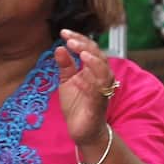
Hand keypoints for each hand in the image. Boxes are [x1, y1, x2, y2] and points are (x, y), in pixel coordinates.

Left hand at [55, 29, 115, 147]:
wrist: (82, 131)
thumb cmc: (77, 105)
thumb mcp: (67, 81)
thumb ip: (65, 65)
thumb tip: (59, 48)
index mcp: (93, 69)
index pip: (90, 48)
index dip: (78, 39)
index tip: (64, 32)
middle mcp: (101, 77)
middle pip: (98, 56)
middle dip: (85, 46)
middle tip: (70, 40)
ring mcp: (102, 90)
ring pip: (104, 72)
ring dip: (93, 62)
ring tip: (81, 53)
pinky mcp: (99, 105)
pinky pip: (97, 92)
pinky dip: (89, 84)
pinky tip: (79, 78)